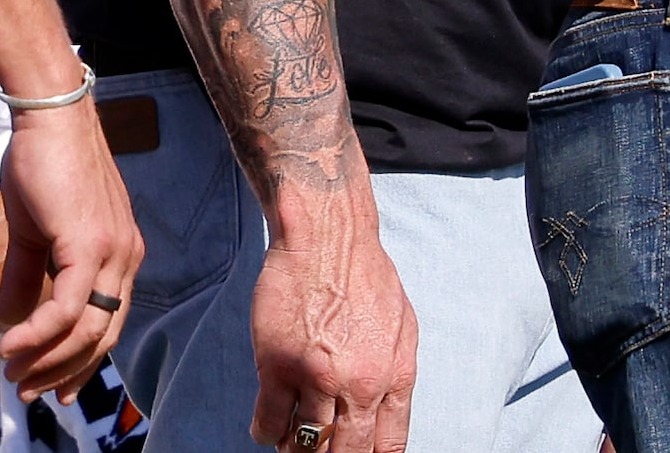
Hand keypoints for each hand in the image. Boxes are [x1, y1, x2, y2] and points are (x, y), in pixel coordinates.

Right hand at [0, 100, 142, 401]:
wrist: (53, 124)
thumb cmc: (44, 171)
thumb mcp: (35, 236)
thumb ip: (29, 277)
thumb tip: (12, 318)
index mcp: (120, 255)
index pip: (109, 323)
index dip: (82, 362)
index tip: (54, 388)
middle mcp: (126, 256)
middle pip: (103, 335)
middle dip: (64, 372)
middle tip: (28, 392)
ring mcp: (113, 250)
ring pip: (88, 328)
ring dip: (47, 359)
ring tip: (12, 373)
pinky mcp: (90, 243)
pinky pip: (67, 307)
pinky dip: (39, 334)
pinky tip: (10, 346)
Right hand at [248, 199, 417, 452]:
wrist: (329, 238)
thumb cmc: (365, 279)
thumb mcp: (399, 329)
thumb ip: (392, 376)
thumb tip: (384, 417)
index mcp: (396, 375)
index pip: (388, 446)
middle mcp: (361, 384)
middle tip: (319, 452)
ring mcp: (319, 379)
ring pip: (305, 446)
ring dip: (298, 449)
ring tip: (295, 441)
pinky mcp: (279, 368)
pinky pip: (269, 425)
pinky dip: (269, 432)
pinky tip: (272, 423)